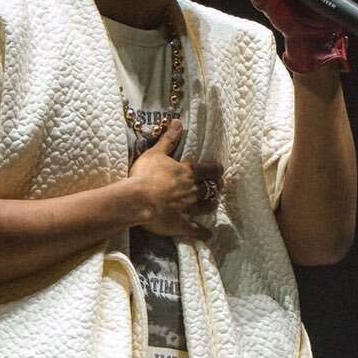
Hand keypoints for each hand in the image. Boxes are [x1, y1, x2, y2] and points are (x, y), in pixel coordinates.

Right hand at [128, 119, 223, 240]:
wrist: (138, 200)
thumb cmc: (145, 175)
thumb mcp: (155, 153)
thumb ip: (168, 139)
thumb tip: (178, 121)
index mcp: (188, 173)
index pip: (210, 170)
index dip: (216, 170)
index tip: (219, 171)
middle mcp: (193, 190)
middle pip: (210, 189)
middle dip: (215, 188)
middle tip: (216, 188)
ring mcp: (190, 208)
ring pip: (207, 206)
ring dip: (210, 205)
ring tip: (212, 204)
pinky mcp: (183, 225)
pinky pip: (198, 231)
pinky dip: (204, 233)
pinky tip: (208, 235)